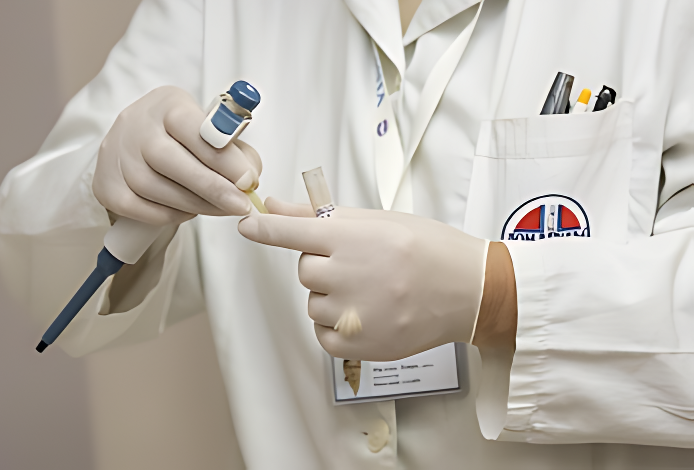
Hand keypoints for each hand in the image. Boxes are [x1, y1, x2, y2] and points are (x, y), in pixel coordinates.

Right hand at [93, 86, 261, 225]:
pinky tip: (188, 211)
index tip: (247, 180)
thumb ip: (237, 152)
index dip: (223, 157)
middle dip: (211, 187)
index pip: (193, 128)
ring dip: (194, 204)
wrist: (137, 142)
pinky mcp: (106, 184)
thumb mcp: (213, 131)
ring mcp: (116, 155)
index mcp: (168, 105)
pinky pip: (140, 208)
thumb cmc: (184, 138)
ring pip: (154, 187)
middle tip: (239, 205)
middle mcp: (136, 125)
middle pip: (169, 159)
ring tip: (221, 209)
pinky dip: (169, 214)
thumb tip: (249, 180)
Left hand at [238, 198, 494, 360]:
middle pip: (305, 270)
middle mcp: (349, 276)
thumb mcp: (379, 220)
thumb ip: (321, 216)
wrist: (468, 291)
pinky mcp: (359, 345)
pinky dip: (336, 325)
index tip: (246, 224)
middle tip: (361, 264)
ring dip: (331, 296)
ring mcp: (354, 313)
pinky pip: (323, 333)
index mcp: (353, 239)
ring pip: (314, 302)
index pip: (292, 233)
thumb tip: (276, 206)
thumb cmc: (428, 249)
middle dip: (324, 265)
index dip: (265, 229)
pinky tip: (366, 313)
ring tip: (371, 290)